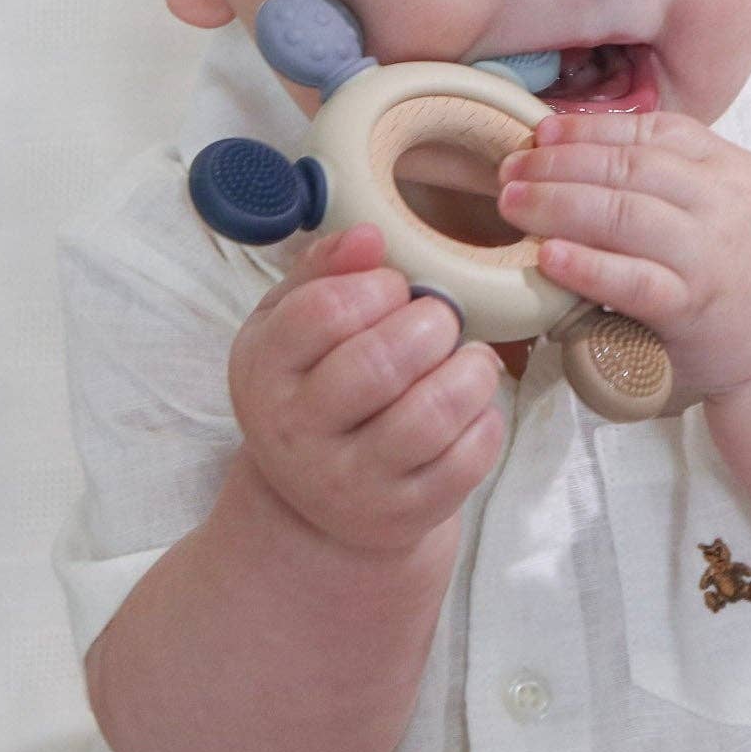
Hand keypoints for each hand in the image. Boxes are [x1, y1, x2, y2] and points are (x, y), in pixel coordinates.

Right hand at [227, 224, 508, 553]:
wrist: (316, 495)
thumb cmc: (314, 381)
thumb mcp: (292, 320)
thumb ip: (324, 269)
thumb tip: (370, 236)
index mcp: (264, 373)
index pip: (322, 313)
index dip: (376, 286)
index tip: (394, 287)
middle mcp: (297, 434)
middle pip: (380, 363)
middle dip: (431, 323)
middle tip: (441, 318)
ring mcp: (350, 482)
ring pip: (430, 415)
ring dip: (470, 370)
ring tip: (470, 357)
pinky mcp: (403, 515)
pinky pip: (465, 461)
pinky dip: (486, 420)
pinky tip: (474, 405)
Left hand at [497, 113, 750, 397]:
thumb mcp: (736, 197)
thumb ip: (680, 173)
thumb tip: (589, 149)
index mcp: (727, 167)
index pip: (650, 132)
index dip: (589, 128)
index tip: (543, 132)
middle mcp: (720, 203)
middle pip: (628, 167)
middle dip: (560, 163)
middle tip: (509, 170)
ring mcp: (707, 255)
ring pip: (626, 214)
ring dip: (559, 204)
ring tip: (513, 204)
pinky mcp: (694, 310)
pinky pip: (635, 282)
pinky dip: (588, 266)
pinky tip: (548, 257)